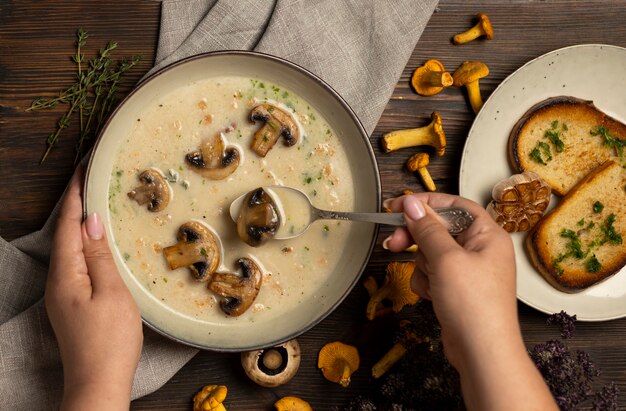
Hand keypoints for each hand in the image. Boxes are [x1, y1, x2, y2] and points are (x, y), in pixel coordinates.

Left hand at [45, 167, 142, 410]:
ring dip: (81, 225)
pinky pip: (77, 264)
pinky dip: (86, 246)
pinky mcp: (72, 305)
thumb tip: (91, 222)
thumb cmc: (110, 340)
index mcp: (66, 275)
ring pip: (70, 250)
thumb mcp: (111, 293)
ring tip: (97, 204)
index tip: (83, 170)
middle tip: (91, 180)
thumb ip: (99, 257)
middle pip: (65, 235)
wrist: (99, 383)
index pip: (68, 227)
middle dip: (76, 206)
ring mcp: (63, 295)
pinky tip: (99, 244)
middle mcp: (58, 282)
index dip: (75, 197)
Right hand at [384, 193, 555, 409]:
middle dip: (417, 238)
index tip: (397, 206)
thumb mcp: (445, 259)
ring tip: (430, 282)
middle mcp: (480, 249)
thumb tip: (412, 203)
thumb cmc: (474, 305)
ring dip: (422, 266)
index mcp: (488, 234)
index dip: (425, 203)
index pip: (454, 204)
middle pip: (439, 229)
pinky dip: (426, 283)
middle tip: (394, 243)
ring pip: (431, 253)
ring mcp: (468, 270)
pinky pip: (432, 273)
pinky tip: (431, 295)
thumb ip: (427, 228)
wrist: (481, 352)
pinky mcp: (457, 288)